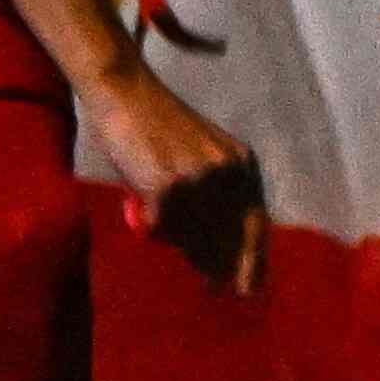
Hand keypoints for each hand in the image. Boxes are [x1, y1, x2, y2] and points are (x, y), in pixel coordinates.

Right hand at [78, 59, 263, 298]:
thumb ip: (216, 192)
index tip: (249, 288)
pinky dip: (150, 227)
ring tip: (169, 241)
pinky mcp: (165, 185)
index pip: (256, 223)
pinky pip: (160, 227)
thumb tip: (217, 250)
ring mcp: (197, 179)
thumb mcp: (201, 153)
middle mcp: (226, 172)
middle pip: (228, 237)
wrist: (124, 90)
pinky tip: (140, 215)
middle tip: (216, 290)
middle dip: (222, 267)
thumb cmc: (157, 123)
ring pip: (193, 235)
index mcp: (242, 162)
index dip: (253, 260)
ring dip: (181, 244)